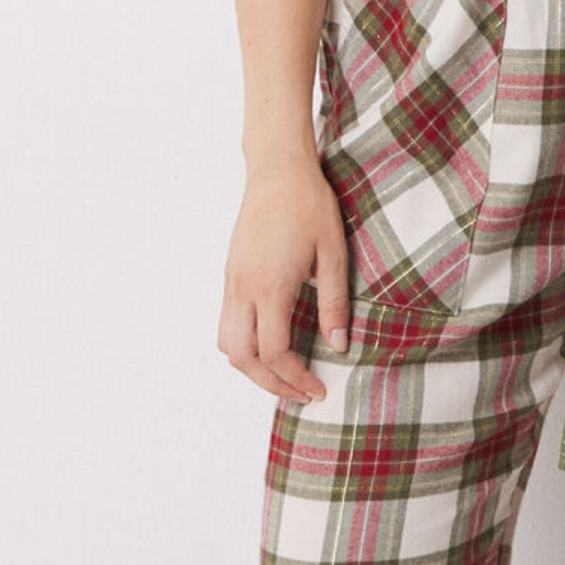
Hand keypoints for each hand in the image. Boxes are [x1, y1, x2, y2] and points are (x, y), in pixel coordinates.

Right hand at [219, 158, 351, 401]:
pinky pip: (226, 323)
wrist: (277, 171)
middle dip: (271, 383)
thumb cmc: (309, 206)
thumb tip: (338, 346)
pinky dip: (242, 346)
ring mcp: (232, 281)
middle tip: (301, 393)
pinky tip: (268, 346)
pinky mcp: (230, 274)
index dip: (295, 378)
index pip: (274, 352)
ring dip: (252, 368)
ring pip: (227, 343)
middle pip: (243, 357)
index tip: (318, 390)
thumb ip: (334, 303)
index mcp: (271, 286)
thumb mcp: (334, 254)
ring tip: (284, 376)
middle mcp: (243, 288)